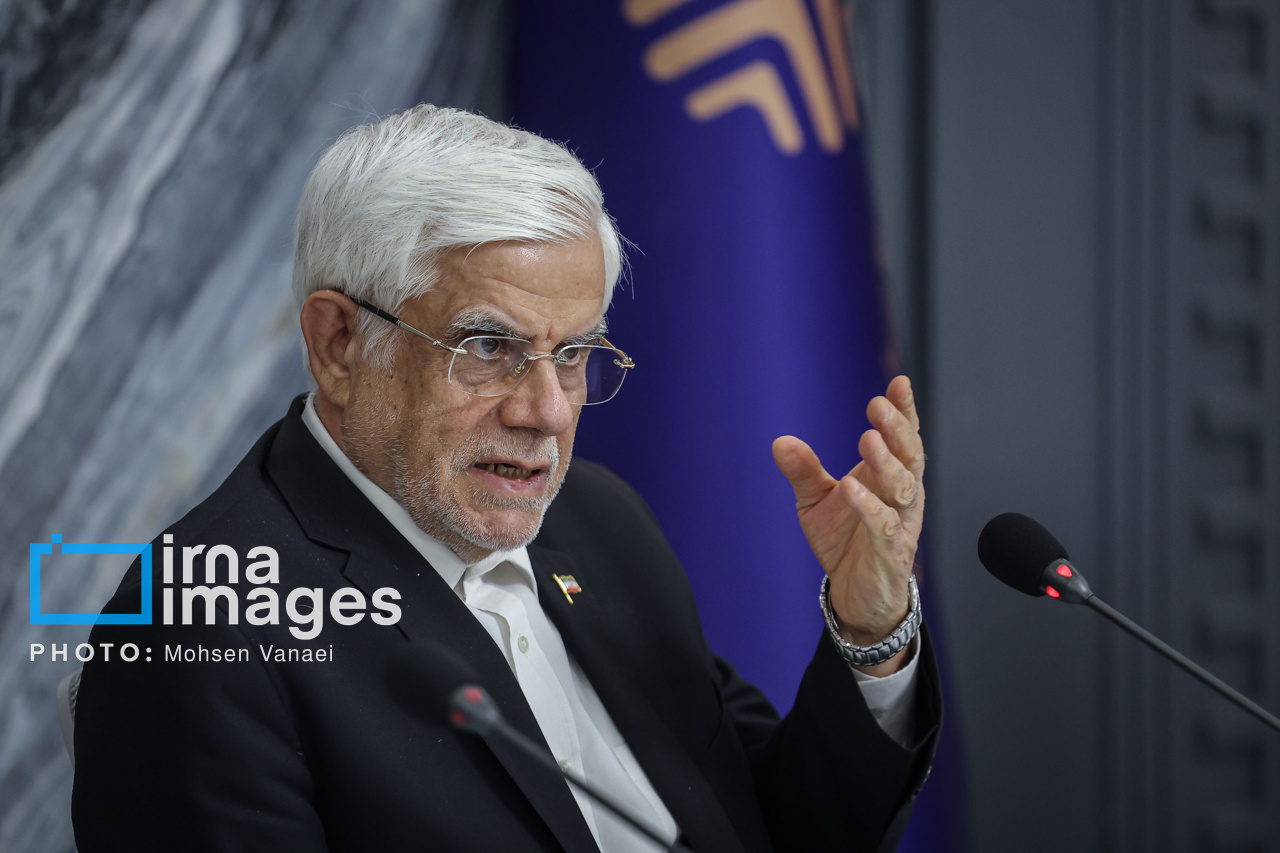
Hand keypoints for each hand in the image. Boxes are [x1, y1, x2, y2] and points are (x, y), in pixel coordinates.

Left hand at [772, 376, 925, 673]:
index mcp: (887, 476)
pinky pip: (884, 525)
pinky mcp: (891, 551)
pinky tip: (852, 487)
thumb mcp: (815, 501)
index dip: (904, 411)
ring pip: (903, 487)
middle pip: (909, 455)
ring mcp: (900, 523)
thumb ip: (803, 471)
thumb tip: (780, 441)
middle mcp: (901, 495)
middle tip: (879, 404)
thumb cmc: (845, 542)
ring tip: (867, 439)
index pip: (902, 438)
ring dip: (886, 461)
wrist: (855, 595)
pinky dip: (869, 506)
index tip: (898, 383)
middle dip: (897, 428)